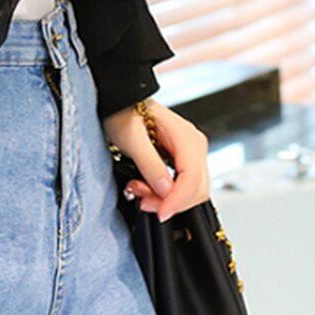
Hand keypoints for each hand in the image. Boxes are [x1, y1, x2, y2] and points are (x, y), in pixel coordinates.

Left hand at [102, 99, 210, 221]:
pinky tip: (144, 187)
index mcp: (186, 136)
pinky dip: (164, 193)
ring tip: (137, 190)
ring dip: (164, 198)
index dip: (178, 200)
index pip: (192, 178)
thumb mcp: (130, 137)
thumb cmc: (122, 111)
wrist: (117, 101)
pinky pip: (180, 185)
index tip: (160, 213)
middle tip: (142, 201)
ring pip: (189, 190)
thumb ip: (150, 164)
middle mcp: (193, 144)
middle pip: (196, 188)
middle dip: (170, 201)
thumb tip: (166, 191)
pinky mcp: (180, 160)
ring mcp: (189, 153)